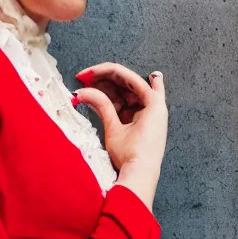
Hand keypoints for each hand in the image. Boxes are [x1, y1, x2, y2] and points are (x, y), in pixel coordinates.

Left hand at [74, 63, 167, 209]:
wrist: (137, 170)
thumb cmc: (127, 157)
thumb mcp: (110, 128)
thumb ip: (102, 107)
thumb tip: (83, 93)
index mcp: (137, 114)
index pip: (120, 92)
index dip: (102, 85)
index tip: (83, 83)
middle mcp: (147, 107)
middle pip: (123, 84)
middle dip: (101, 78)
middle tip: (82, 76)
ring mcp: (153, 104)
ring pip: (127, 79)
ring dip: (106, 74)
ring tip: (86, 75)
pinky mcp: (155, 104)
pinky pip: (133, 81)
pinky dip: (117, 73)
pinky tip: (102, 68)